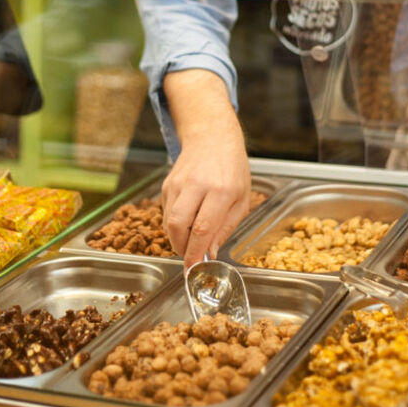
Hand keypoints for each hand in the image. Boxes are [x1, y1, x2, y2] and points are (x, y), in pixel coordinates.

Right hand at [161, 69, 250, 266]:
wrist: (213, 137)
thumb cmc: (232, 169)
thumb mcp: (241, 198)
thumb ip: (225, 227)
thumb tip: (209, 252)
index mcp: (221, 190)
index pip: (202, 229)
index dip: (195, 253)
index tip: (193, 269)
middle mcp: (196, 185)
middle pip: (177, 225)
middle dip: (181, 248)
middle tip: (189, 256)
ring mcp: (178, 183)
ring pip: (168, 221)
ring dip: (176, 237)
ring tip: (190, 239)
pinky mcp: (168, 183)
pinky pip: (166, 211)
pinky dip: (174, 223)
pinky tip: (187, 219)